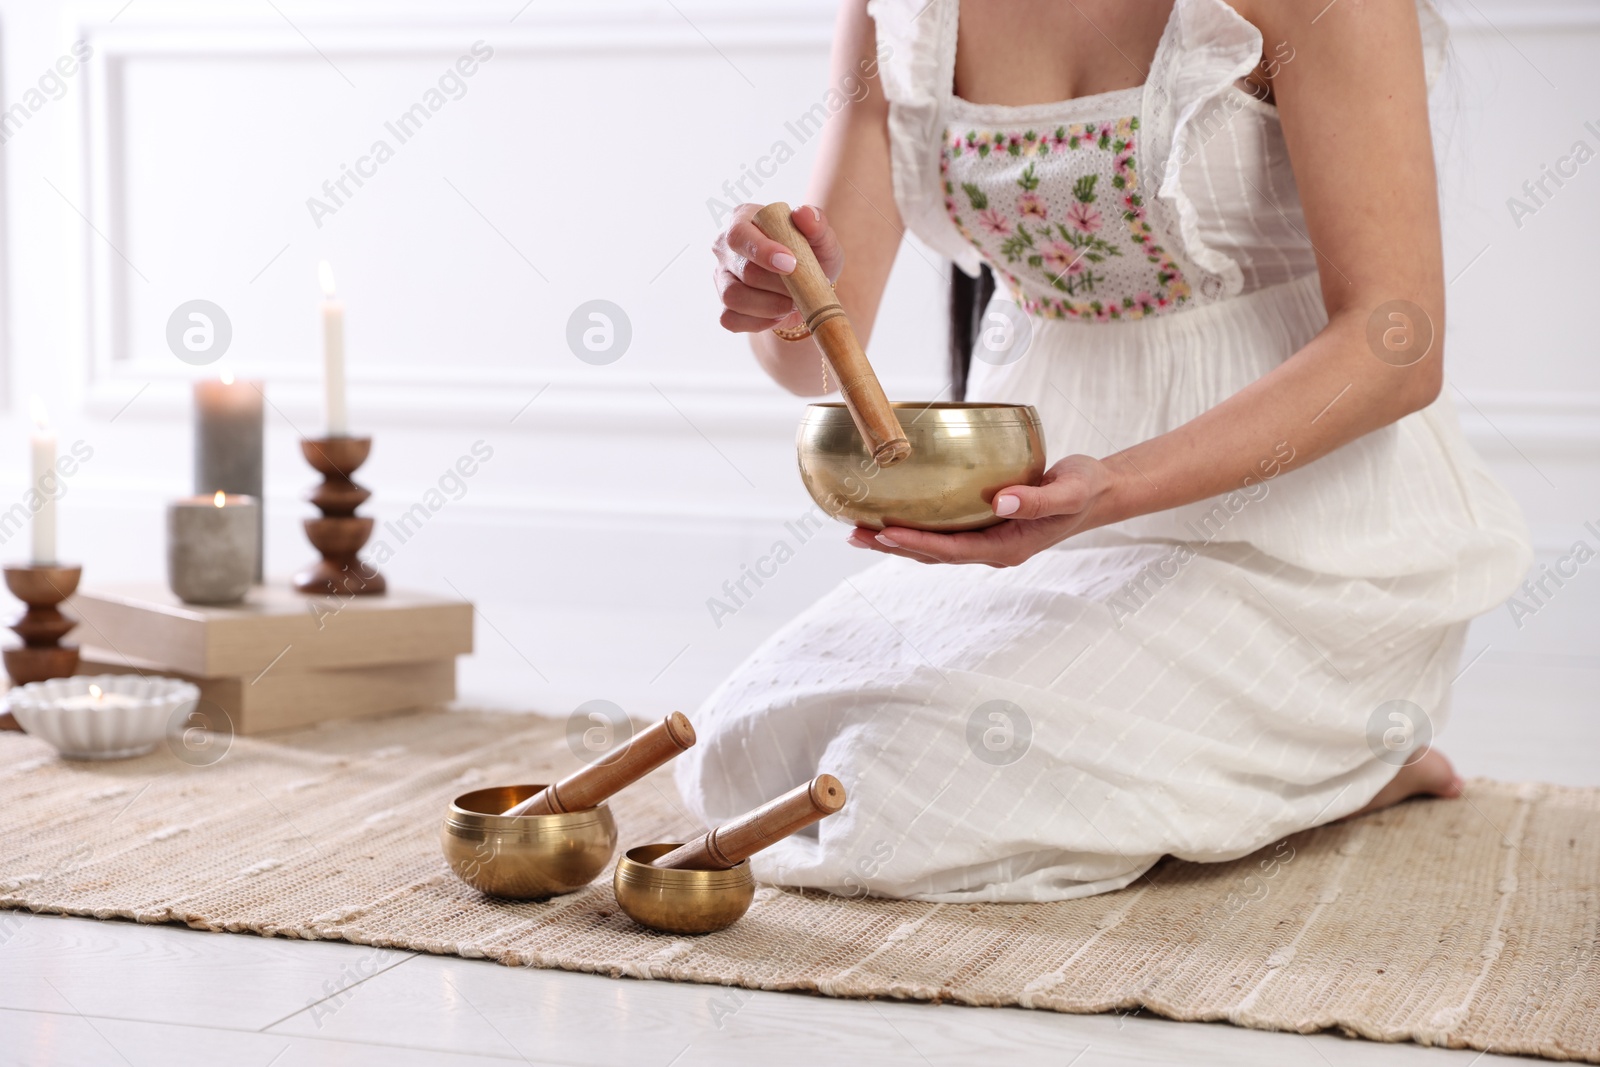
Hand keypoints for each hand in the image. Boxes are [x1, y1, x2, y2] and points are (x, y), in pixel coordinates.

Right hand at [712, 203, 843, 333]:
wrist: (809, 286)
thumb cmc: (812, 255)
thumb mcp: (822, 239)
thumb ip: (817, 224)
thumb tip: (804, 214)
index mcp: (743, 219)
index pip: (740, 234)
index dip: (762, 251)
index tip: (791, 264)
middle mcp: (724, 247)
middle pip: (743, 270)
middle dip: (778, 285)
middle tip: (803, 288)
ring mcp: (721, 277)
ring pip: (733, 297)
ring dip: (770, 306)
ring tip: (792, 302)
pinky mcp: (723, 305)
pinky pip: (730, 319)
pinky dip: (760, 322)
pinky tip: (778, 315)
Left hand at [847, 455, 1120, 566]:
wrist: (1099, 492)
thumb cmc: (1085, 488)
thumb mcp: (1069, 491)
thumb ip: (1038, 499)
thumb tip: (1001, 501)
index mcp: (1008, 546)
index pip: (953, 550)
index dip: (917, 543)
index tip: (886, 531)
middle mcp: (992, 548)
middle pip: (933, 554)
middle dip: (893, 546)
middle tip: (854, 535)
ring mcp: (987, 540)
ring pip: (933, 547)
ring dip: (896, 540)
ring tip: (858, 531)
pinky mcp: (984, 526)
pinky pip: (943, 532)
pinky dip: (915, 527)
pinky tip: (891, 516)